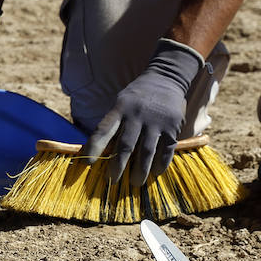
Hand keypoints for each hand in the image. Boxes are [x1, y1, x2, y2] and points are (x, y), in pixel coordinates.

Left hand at [81, 38, 204, 186]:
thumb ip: (112, 123)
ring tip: (135, 183)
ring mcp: (156, 121)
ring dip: (140, 170)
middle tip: (112, 181)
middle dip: (118, 166)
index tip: (87, 163)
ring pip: (146, 151)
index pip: (103, 129)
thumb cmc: (137, 96)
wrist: (167, 76)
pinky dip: (161, 163)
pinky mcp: (172, 126)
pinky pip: (167, 149)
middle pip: (126, 145)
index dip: (94, 146)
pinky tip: (155, 173)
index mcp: (120, 108)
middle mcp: (137, 115)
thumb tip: (97, 150)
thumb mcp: (119, 102)